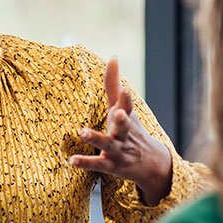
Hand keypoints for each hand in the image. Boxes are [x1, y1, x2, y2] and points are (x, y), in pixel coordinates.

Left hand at [69, 59, 173, 205]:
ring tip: (83, 132)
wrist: (151, 163)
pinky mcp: (111, 165)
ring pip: (108, 145)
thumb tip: (112, 57)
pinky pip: (97, 164)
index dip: (126, 97)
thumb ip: (113, 84)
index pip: (128, 106)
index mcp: (127, 118)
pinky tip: (71, 160)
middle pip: (125, 126)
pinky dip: (85, 162)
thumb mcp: (123, 107)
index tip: (125, 88)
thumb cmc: (131, 129)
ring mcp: (118, 150)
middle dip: (123, 119)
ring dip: (96, 138)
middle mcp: (124, 133)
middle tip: (119, 112)